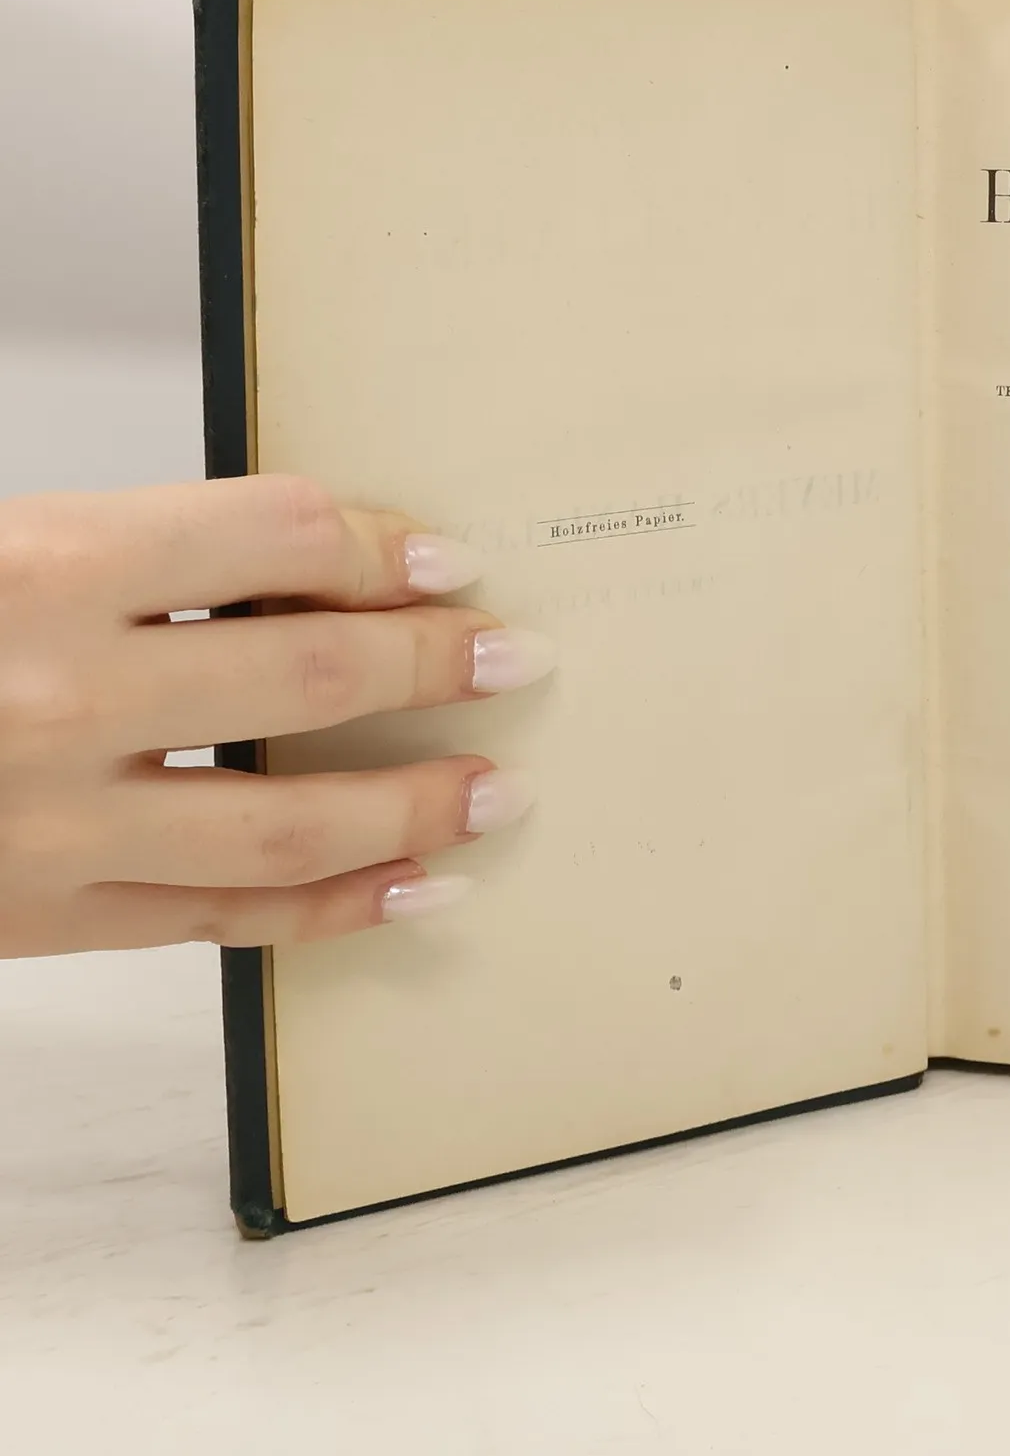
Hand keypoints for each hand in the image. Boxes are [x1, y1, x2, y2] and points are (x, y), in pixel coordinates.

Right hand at [0, 475, 550, 956]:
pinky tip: (413, 884)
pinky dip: (334, 906)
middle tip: (514, 660)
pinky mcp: (45, 917)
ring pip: (288, 823)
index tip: (448, 566)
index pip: (278, 537)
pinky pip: (223, 918)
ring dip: (415, 807)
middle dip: (434, 665)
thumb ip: (149, 557)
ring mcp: (56, 824)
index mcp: (50, 570)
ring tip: (497, 790)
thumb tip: (321, 572)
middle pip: (308, 674)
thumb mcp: (15, 549)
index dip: (384, 550)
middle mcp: (60, 697)